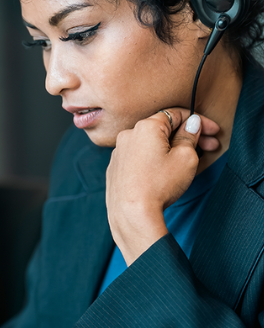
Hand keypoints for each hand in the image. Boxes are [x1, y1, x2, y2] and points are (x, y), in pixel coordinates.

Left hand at [106, 108, 220, 264]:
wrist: (131, 213)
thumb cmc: (159, 185)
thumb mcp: (186, 158)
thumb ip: (189, 137)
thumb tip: (190, 125)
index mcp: (146, 127)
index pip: (176, 114)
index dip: (197, 121)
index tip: (212, 131)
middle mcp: (128, 135)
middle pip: (163, 129)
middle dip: (187, 136)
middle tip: (209, 146)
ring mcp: (119, 152)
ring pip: (150, 144)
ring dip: (170, 148)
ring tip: (189, 162)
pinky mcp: (115, 167)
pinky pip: (138, 157)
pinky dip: (153, 159)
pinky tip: (165, 172)